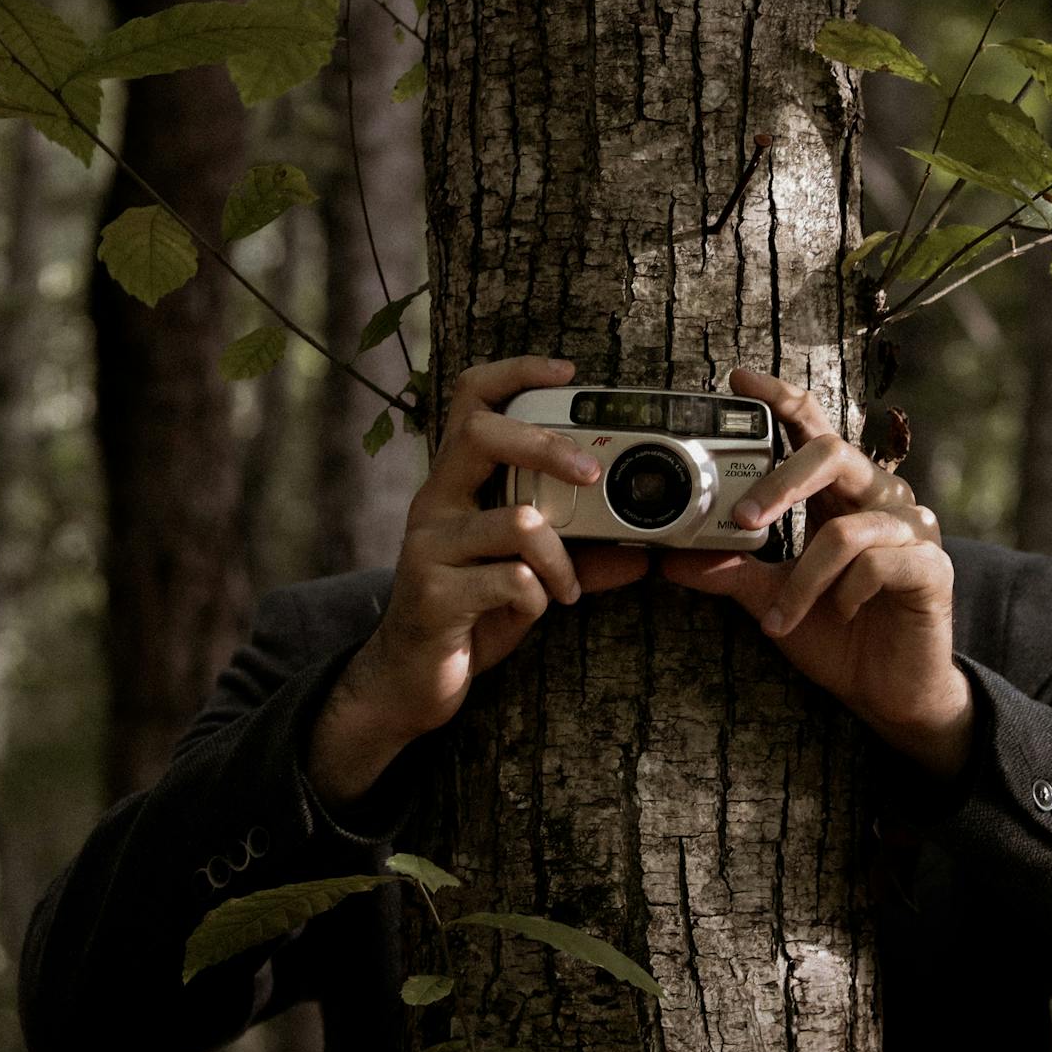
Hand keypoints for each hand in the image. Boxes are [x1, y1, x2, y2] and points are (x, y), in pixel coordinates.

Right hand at [309, 356, 650, 805]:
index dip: (515, 372)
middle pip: (482, 435)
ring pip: (516, 521)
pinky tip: (535, 611)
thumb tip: (642, 553)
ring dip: (561, 558)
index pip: (468, 399)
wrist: (409, 680)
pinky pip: (512, 580)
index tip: (567, 371)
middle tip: (592, 473)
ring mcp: (429, 547)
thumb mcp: (529, 576)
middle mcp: (434, 503)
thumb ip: (579, 556)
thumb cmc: (469, 614)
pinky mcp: (434, 594)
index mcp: (454, 484)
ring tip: (566, 587)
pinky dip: (541, 595)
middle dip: (547, 446)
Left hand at [660, 367, 970, 777]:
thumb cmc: (835, 635)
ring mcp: (911, 529)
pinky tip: (839, 616)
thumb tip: (669, 557)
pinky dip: (842, 595)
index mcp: (839, 494)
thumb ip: (729, 573)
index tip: (738, 381)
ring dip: (803, 581)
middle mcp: (879, 498)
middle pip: (834, 453)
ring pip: (846, 530)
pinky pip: (876, 564)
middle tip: (743, 520)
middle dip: (782, 483)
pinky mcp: (932, 566)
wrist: (889, 692)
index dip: (780, 399)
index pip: (812, 429)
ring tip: (779, 618)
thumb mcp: (771, 599)